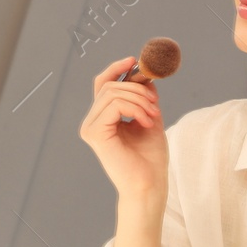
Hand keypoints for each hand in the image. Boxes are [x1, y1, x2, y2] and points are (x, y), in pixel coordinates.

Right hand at [79, 56, 167, 198]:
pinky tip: (147, 121)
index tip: (134, 60)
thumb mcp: (149, 119)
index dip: (116, 69)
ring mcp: (90, 127)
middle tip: (156, 103)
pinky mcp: (94, 133)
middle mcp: (92, 122)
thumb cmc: (150, 159)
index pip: (102, 85)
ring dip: (139, 99)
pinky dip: (135, 108)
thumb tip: (144, 75)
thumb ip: (144, 98)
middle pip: (108, 86)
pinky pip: (114, 105)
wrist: (150, 185)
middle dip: (136, 88)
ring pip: (112, 93)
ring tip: (154, 115)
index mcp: (102, 119)